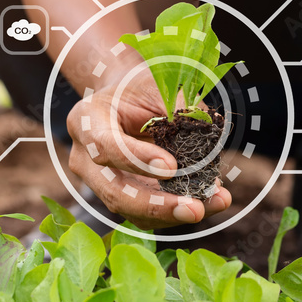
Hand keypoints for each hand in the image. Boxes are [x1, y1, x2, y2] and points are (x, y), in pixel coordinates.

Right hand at [65, 71, 231, 229]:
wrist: (127, 98)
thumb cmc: (142, 88)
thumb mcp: (160, 87)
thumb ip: (179, 113)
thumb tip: (208, 151)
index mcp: (87, 119)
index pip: (106, 146)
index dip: (138, 160)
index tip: (172, 168)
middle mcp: (85, 157)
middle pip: (114, 191)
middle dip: (156, 205)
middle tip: (195, 209)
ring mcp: (99, 181)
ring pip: (131, 209)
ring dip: (173, 213)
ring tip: (215, 203)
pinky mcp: (118, 196)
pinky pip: (144, 214)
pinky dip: (176, 212)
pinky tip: (208, 203)